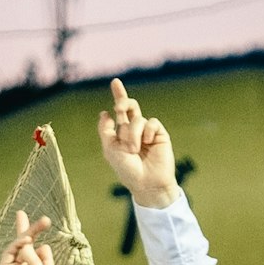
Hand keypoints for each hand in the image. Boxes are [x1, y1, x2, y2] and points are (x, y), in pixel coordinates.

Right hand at [0, 212, 57, 264]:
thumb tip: (42, 245)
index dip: (35, 232)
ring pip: (22, 247)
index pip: (33, 246)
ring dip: (33, 256)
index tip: (44, 220)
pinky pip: (11, 250)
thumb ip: (46, 260)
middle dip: (32, 228)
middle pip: (25, 240)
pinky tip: (28, 242)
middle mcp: (21, 264)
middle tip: (43, 219)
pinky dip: (20, 244)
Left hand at [98, 84, 179, 207]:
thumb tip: (104, 112)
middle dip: (122, 99)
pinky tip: (147, 144)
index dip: (119, 95)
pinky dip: (146, 133)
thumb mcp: (110, 150)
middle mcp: (134, 130)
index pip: (120, 111)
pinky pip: (151, 123)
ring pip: (137, 118)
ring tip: (133, 149)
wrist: (146, 182)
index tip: (115, 82)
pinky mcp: (159, 134)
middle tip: (118, 99)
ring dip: (132, 134)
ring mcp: (147, 131)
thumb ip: (106, 131)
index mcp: (121, 133)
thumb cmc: (127, 170)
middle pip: (129, 106)